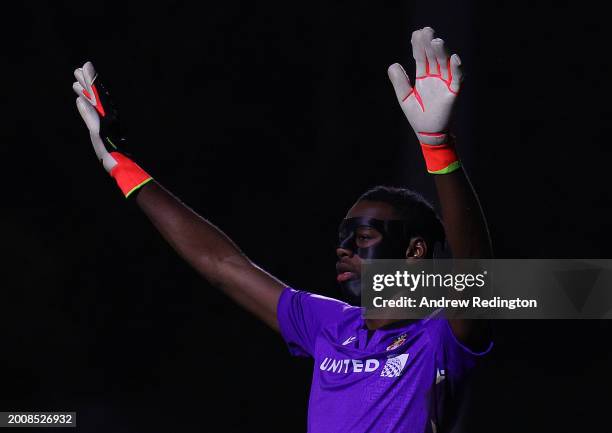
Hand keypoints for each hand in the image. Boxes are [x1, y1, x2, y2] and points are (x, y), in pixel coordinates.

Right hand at [73, 61, 126, 171]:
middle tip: (77, 70)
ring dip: (86, 92)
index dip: (92, 79)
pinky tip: (82, 100)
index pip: (98, 92)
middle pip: (97, 95)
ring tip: (76, 83)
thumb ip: (89, 116)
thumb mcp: (97, 133)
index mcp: (107, 114)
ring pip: (95, 102)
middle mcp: (108, 115)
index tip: (85, 65)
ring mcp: (106, 121)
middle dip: (87, 82)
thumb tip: (81, 99)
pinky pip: (95, 111)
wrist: (120, 164)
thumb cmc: (109, 150)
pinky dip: (88, 104)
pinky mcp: (104, 128)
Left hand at [388, 27, 462, 144]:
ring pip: (445, 64)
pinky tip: (454, 58)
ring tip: (436, 41)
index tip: (416, 33)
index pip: (422, 57)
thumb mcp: (404, 97)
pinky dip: (457, 69)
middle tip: (426, 30)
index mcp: (424, 77)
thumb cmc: (417, 116)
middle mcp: (436, 77)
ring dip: (442, 52)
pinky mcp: (453, 93)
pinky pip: (457, 79)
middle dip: (430, 44)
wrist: (428, 133)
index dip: (419, 46)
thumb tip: (393, 64)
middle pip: (433, 57)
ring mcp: (446, 84)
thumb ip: (399, 82)